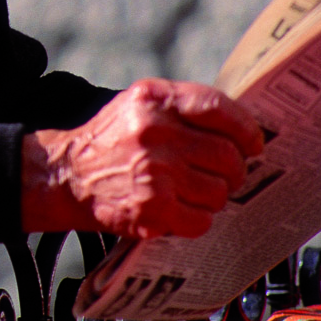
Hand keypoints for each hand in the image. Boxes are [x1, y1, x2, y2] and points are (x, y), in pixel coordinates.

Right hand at [20, 77, 263, 239]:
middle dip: (235, 169)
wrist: (66, 175)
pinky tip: (180, 209)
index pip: (218, 107)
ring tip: (195, 191)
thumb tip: (238, 127)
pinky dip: (197, 219)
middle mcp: (156, 133)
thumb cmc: (110, 138)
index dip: (245, 128)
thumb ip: (183, 108)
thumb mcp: (139, 103)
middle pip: (227, 155)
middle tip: (227, 174)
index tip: (254, 143)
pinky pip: (201, 220)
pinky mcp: (151, 210)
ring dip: (214, 195)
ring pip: (218, 191)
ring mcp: (155, 173)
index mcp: (155, 100)